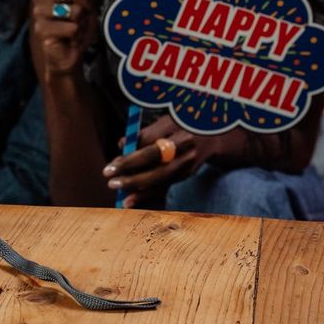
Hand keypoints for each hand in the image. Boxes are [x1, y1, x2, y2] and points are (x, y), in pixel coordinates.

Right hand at [30, 0, 100, 80]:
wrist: (67, 55)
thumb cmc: (76, 27)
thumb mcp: (85, 2)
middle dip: (87, 4)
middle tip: (84, 16)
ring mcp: (39, 13)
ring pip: (75, 10)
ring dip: (83, 22)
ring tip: (76, 29)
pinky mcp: (41, 30)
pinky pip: (72, 27)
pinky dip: (78, 35)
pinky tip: (70, 39)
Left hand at [103, 114, 219, 208]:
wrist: (214, 136)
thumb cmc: (179, 126)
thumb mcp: (164, 122)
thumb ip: (144, 133)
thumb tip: (121, 145)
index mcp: (175, 124)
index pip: (148, 141)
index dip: (129, 155)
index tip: (112, 164)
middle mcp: (184, 142)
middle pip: (154, 159)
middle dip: (130, 170)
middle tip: (110, 178)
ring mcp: (188, 159)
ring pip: (160, 176)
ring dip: (137, 185)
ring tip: (117, 189)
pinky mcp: (188, 172)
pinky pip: (165, 185)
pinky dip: (147, 194)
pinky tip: (131, 201)